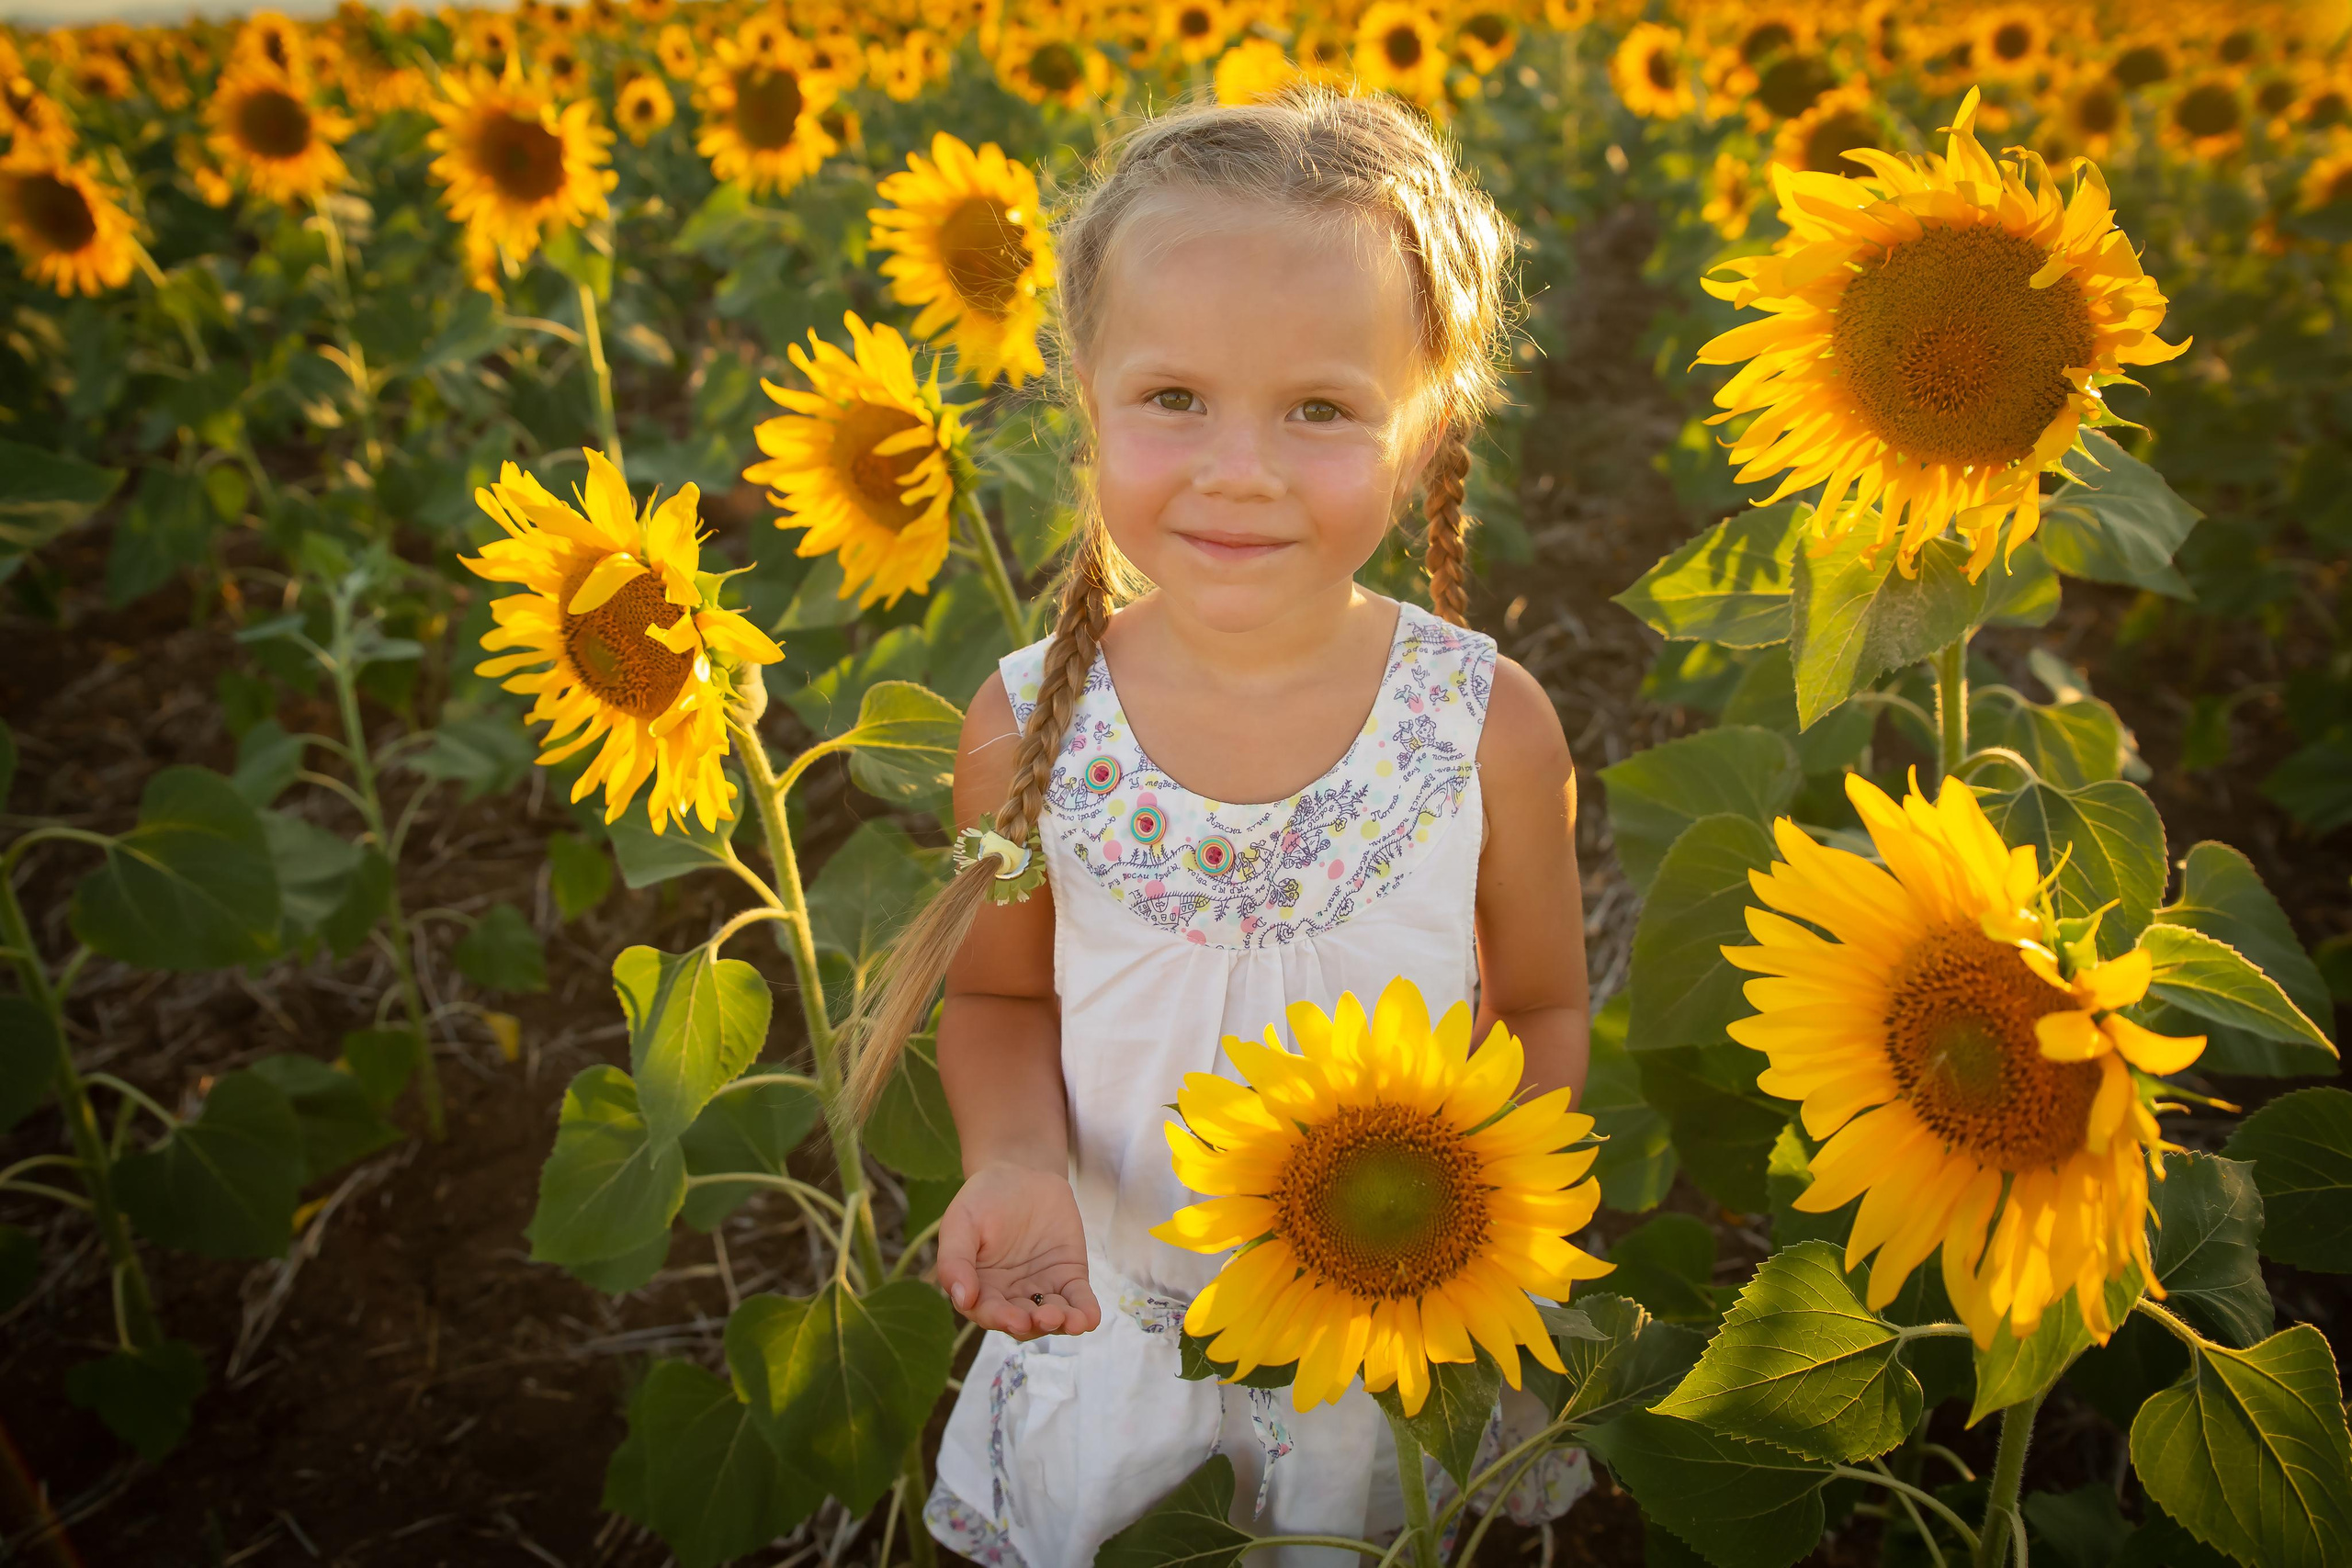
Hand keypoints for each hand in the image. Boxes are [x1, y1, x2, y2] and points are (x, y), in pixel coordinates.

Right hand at [934, 1161, 1101, 1339]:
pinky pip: (1077, 1299)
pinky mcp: (1068, 1277)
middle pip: (1022, 1320)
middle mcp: (1010, 1296)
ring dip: (1063, 1323)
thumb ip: (955, 1259)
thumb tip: (962, 1299)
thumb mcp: (961, 1221)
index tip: (1014, 1319)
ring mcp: (1041, 1288)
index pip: (988, 1312)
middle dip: (1035, 1323)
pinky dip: (1084, 1312)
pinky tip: (1089, 1318)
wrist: (1020, 1175)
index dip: (1000, 1319)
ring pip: (1052, 1316)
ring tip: (1072, 1321)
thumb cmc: (982, 1200)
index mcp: (980, 1288)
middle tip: (1046, 1317)